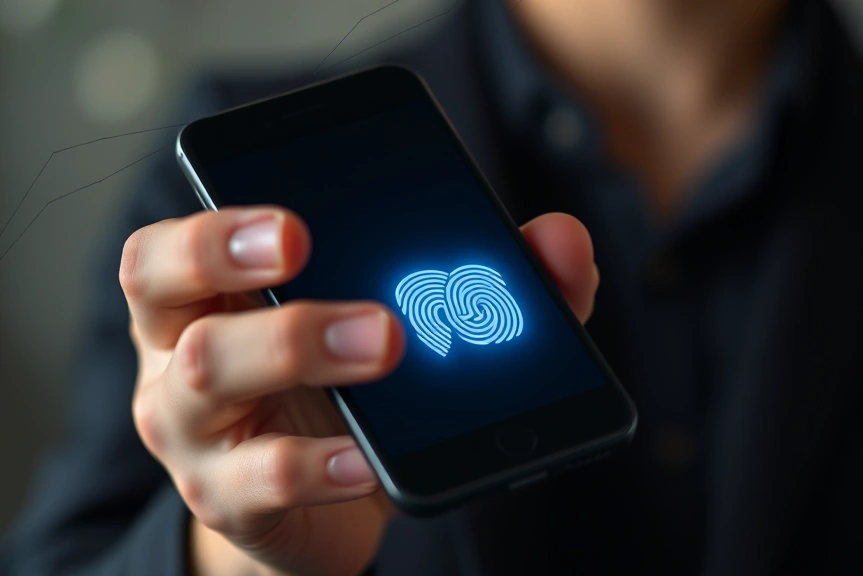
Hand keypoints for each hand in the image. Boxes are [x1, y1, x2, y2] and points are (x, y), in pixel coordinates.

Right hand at [121, 206, 599, 575]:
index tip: (293, 215)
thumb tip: (562, 241)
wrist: (326, 502)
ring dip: (301, 342)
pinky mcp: (230, 497)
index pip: (175, 237)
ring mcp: (196, 428)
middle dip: (231, 256)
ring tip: (383, 340)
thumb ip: (490, 278)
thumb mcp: (408, 323)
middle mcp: (184, 349)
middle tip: (304, 243)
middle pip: (162, 286)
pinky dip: (322, 465)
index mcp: (216, 290)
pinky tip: (370, 461)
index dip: (214, 219)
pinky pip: (261, 478)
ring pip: (212, 371)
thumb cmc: (353, 391)